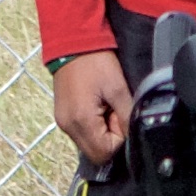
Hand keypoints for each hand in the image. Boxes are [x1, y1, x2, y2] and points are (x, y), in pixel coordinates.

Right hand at [50, 49, 133, 163]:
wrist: (72, 42)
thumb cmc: (96, 62)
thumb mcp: (118, 88)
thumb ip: (127, 116)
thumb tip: (132, 137)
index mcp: (81, 121)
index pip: (105, 153)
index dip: (119, 138)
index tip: (120, 115)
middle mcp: (68, 128)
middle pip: (95, 153)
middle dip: (110, 138)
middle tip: (114, 111)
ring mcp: (62, 123)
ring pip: (88, 144)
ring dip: (102, 131)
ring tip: (105, 106)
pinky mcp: (62, 117)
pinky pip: (81, 133)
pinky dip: (92, 125)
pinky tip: (96, 105)